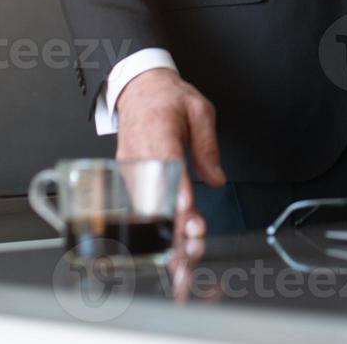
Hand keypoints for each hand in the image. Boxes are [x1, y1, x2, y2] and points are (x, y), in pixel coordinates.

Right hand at [115, 67, 226, 239]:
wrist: (138, 88)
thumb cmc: (167, 97)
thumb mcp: (199, 110)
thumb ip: (207, 146)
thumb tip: (216, 179)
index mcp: (157, 132)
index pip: (168, 169)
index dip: (179, 196)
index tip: (189, 217)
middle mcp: (139, 154)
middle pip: (154, 197)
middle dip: (173, 227)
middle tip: (192, 248)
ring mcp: (131, 167)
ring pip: (146, 207)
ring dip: (165, 234)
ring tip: (183, 259)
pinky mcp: (129, 176)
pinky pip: (143, 204)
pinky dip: (157, 225)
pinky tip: (172, 245)